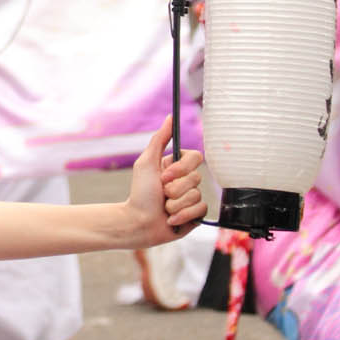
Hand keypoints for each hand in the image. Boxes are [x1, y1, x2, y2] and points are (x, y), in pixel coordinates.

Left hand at [122, 120, 206, 246]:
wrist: (138, 223)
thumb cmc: (139, 193)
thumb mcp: (146, 163)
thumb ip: (160, 139)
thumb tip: (171, 117)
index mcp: (177, 166)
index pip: (196, 157)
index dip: (182, 168)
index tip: (164, 176)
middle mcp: (187, 180)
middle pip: (196, 179)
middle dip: (174, 190)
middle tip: (161, 194)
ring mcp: (193, 197)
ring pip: (197, 196)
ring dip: (175, 204)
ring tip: (163, 208)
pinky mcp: (196, 214)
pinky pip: (201, 210)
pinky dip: (182, 215)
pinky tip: (171, 219)